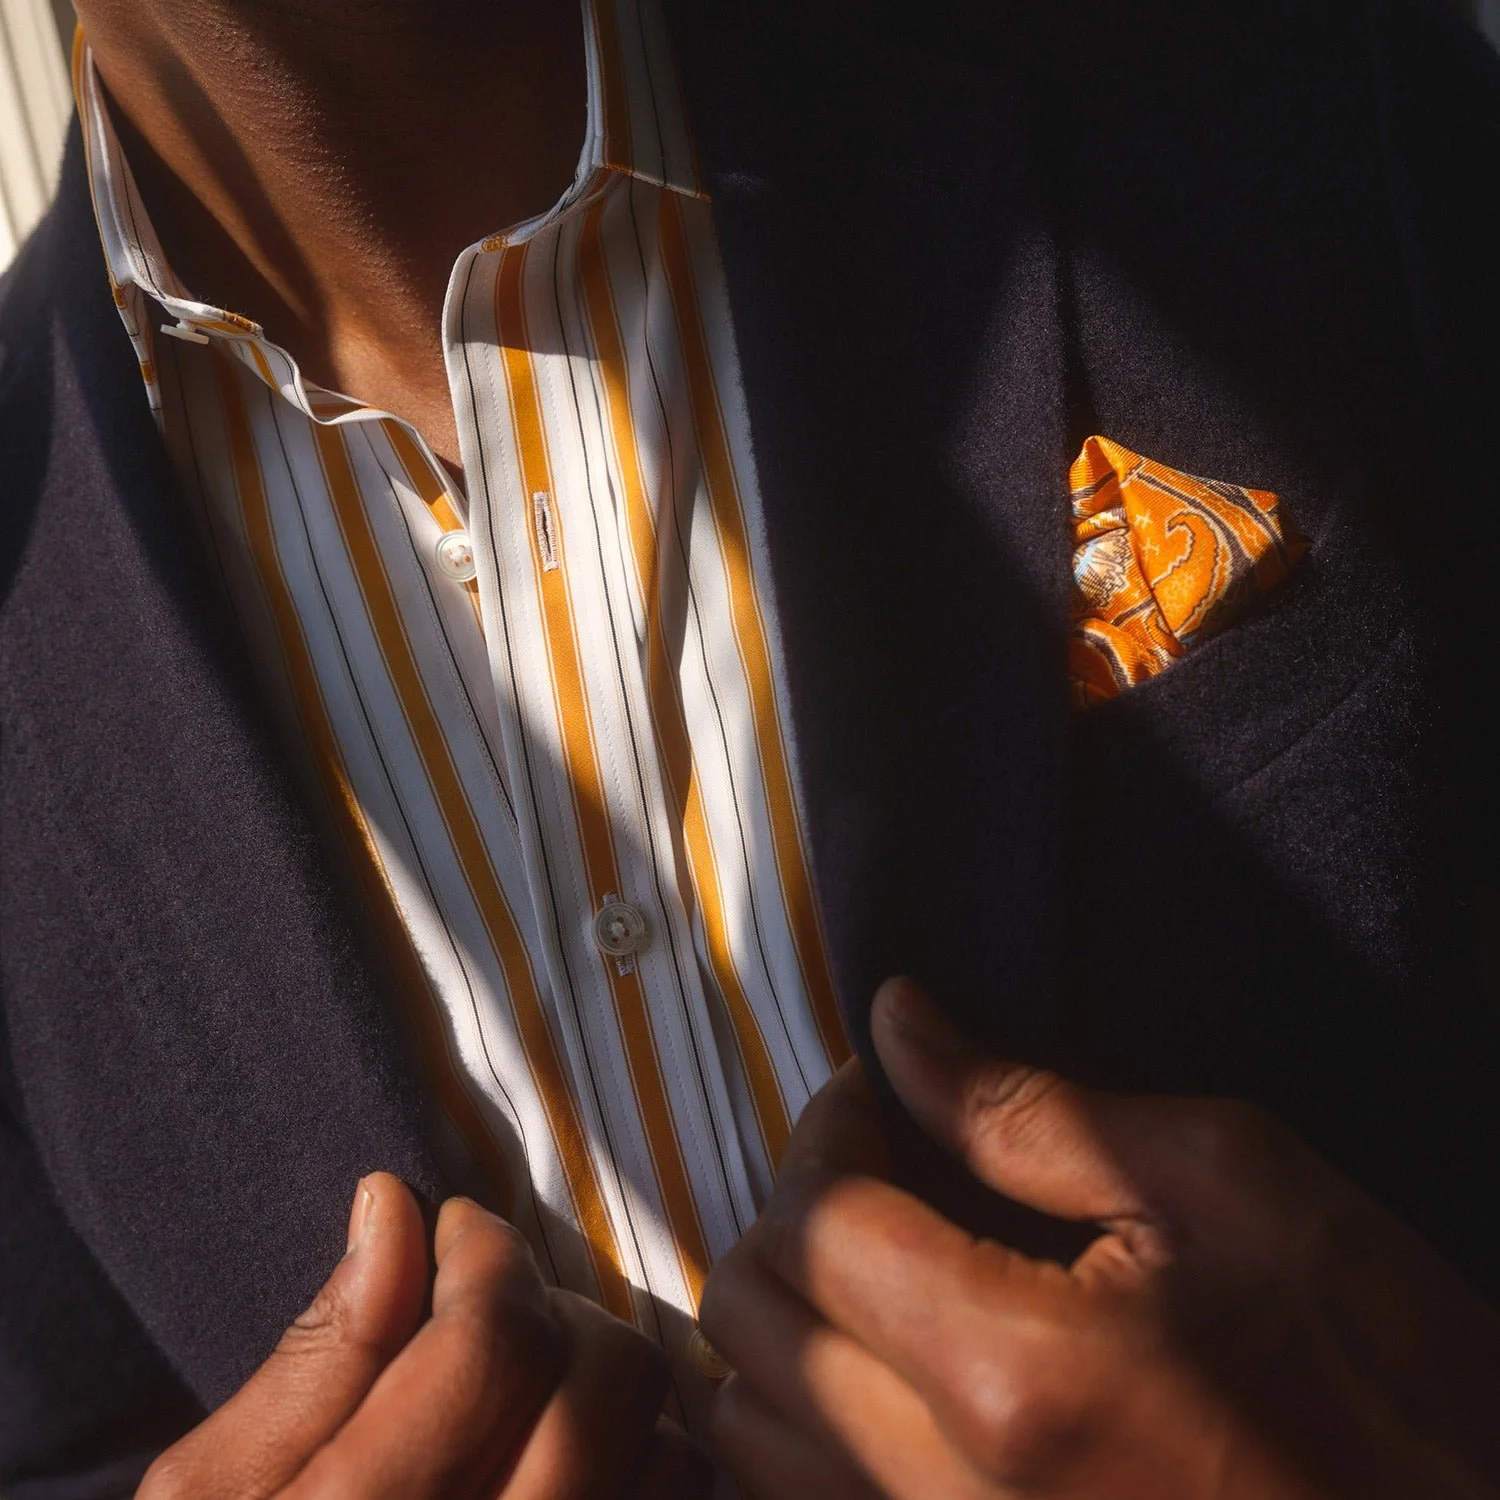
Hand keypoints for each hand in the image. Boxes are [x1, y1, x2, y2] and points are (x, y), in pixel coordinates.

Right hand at [139, 1174, 709, 1498]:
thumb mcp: (207, 1497)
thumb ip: (316, 1357)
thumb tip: (392, 1211)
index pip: (495, 1345)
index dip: (485, 1254)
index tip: (455, 1234)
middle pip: (605, 1384)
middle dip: (557, 1309)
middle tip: (487, 1311)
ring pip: (667, 1449)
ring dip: (608, 1391)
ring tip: (527, 1394)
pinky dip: (643, 1463)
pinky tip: (563, 1464)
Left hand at [701, 978, 1499, 1499]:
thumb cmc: (1387, 1378)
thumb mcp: (1228, 1188)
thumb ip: (1029, 1108)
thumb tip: (901, 1025)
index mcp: (1013, 1378)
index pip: (812, 1223)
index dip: (828, 1125)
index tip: (880, 1091)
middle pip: (749, 1322)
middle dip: (795, 1208)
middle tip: (878, 1158)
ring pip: (747, 1426)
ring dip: (788, 1314)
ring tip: (878, 1251)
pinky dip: (806, 1414)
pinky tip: (886, 1358)